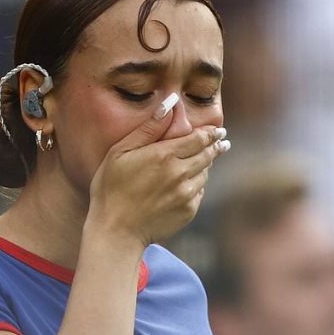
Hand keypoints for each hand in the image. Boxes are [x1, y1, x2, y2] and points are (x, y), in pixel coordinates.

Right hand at [87, 93, 230, 246]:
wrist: (116, 231)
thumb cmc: (111, 188)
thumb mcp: (120, 152)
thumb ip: (148, 128)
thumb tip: (170, 103)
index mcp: (165, 155)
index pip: (199, 138)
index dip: (210, 133)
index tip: (218, 131)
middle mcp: (181, 173)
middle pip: (208, 154)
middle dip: (215, 146)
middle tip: (222, 141)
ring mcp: (186, 194)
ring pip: (205, 173)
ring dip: (206, 165)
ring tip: (206, 160)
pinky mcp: (188, 211)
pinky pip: (200, 192)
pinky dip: (198, 185)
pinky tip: (189, 184)